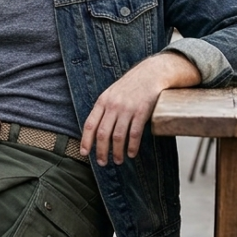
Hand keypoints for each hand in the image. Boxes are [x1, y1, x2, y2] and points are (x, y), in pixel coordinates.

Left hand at [81, 53, 201, 165]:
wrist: (151, 73)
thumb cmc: (131, 86)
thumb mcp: (112, 93)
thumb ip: (104, 109)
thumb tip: (95, 130)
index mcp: (102, 101)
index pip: (90, 124)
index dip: (86, 140)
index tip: (84, 153)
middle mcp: (113, 105)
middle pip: (103, 134)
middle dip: (101, 151)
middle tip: (102, 162)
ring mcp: (127, 108)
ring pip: (118, 136)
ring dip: (117, 152)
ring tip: (118, 161)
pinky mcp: (142, 111)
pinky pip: (135, 133)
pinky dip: (132, 146)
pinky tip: (132, 153)